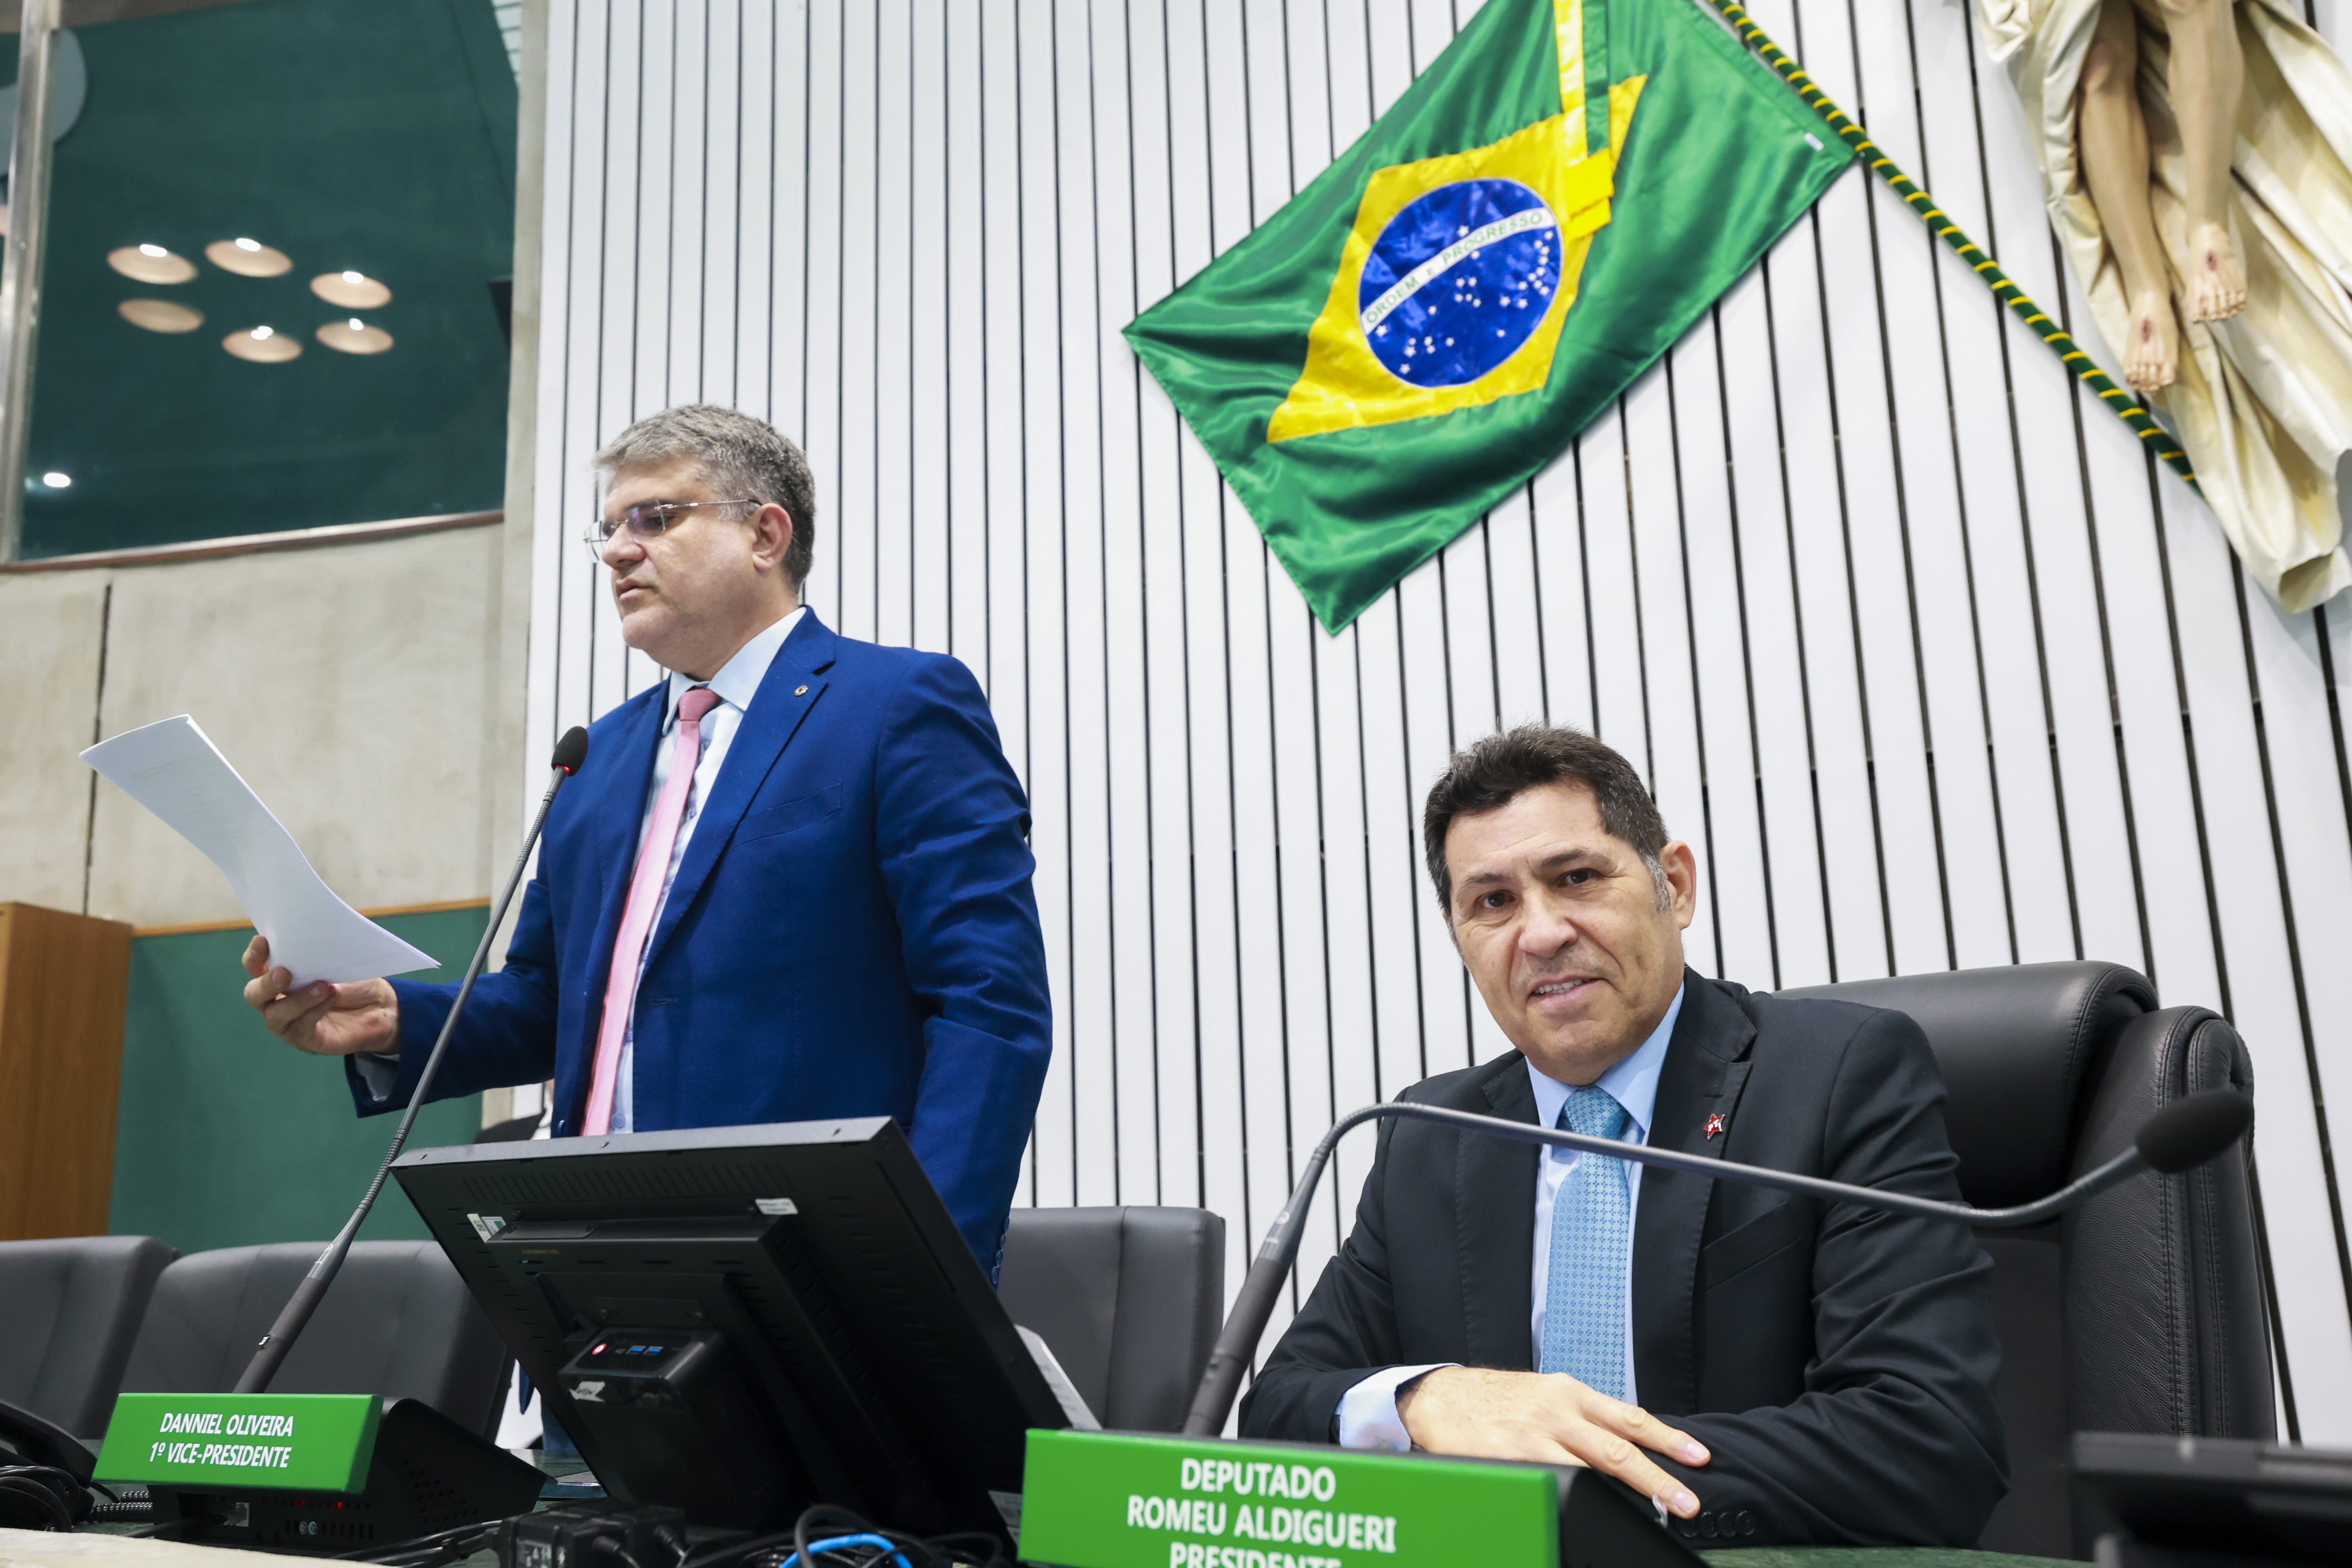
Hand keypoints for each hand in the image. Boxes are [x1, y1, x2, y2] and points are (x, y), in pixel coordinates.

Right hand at [241, 935, 399, 1055]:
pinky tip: (332, 996)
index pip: (255, 966)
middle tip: (284, 973)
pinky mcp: (305, 1038)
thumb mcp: (336, 962)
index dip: (254, 956)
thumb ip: (317, 954)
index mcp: (278, 976)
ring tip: (322, 986)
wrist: (379, 1006)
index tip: (262, 941)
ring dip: (297, 999)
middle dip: (266, 983)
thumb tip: (310, 939)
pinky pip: (301, 1027)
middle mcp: (276, 1000)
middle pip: (254, 995)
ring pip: (275, 1015)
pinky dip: (316, 1010)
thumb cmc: (352, 980)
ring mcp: (288, 1022)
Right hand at [1396, 1366, 1707, 1518]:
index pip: (1628, 1416)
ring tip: (1653, 1511)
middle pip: (1616, 1448)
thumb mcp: (1546, 1395)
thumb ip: (1582, 1418)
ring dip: (1624, 1493)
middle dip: (1656, 1477)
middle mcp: (1556, 1414)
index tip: (1698, 1457)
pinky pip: (1549, 1484)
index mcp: (1569, 1394)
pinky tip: (1590, 1513)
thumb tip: (1626, 1445)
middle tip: (1686, 1500)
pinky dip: (1575, 1500)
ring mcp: (1532, 1439)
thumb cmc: (1498, 1399)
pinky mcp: (1508, 1460)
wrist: (1441, 1396)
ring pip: (1588, 1469)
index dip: (1666, 1437)